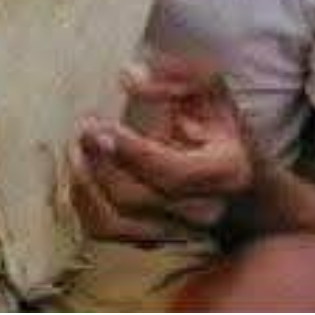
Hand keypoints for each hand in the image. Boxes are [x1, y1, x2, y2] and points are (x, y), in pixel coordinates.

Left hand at [68, 52, 253, 244]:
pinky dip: (84, 205)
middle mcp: (202, 209)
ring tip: (75, 150)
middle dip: (102, 162)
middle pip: (136, 197)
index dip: (132, 151)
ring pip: (115, 222)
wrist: (239, 174)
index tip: (103, 125)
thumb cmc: (219, 123)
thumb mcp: (210, 88)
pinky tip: (78, 173)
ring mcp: (175, 230)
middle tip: (84, 128)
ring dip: (86, 186)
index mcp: (225, 171)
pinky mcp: (151, 238)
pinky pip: (106, 232)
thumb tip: (128, 76)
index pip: (172, 172)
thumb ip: (174, 77)